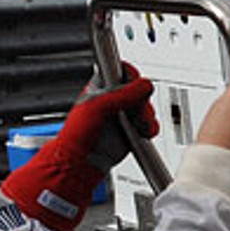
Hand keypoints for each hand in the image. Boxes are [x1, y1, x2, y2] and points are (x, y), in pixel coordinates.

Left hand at [2, 66, 157, 230]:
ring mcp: (125, 113)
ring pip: (147, 106)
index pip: (122, 69)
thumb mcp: (98, 108)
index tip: (135, 82)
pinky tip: (142, 132)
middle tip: (136, 109)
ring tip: (137, 125)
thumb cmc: (79, 134)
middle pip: (140, 89)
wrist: (82, 161)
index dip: (131, 75)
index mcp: (101, 86)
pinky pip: (150, 122)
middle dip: (143, 101)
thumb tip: (143, 85)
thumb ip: (121, 95)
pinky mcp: (133, 127)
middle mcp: (114, 98)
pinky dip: (150, 127)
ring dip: (147, 116)